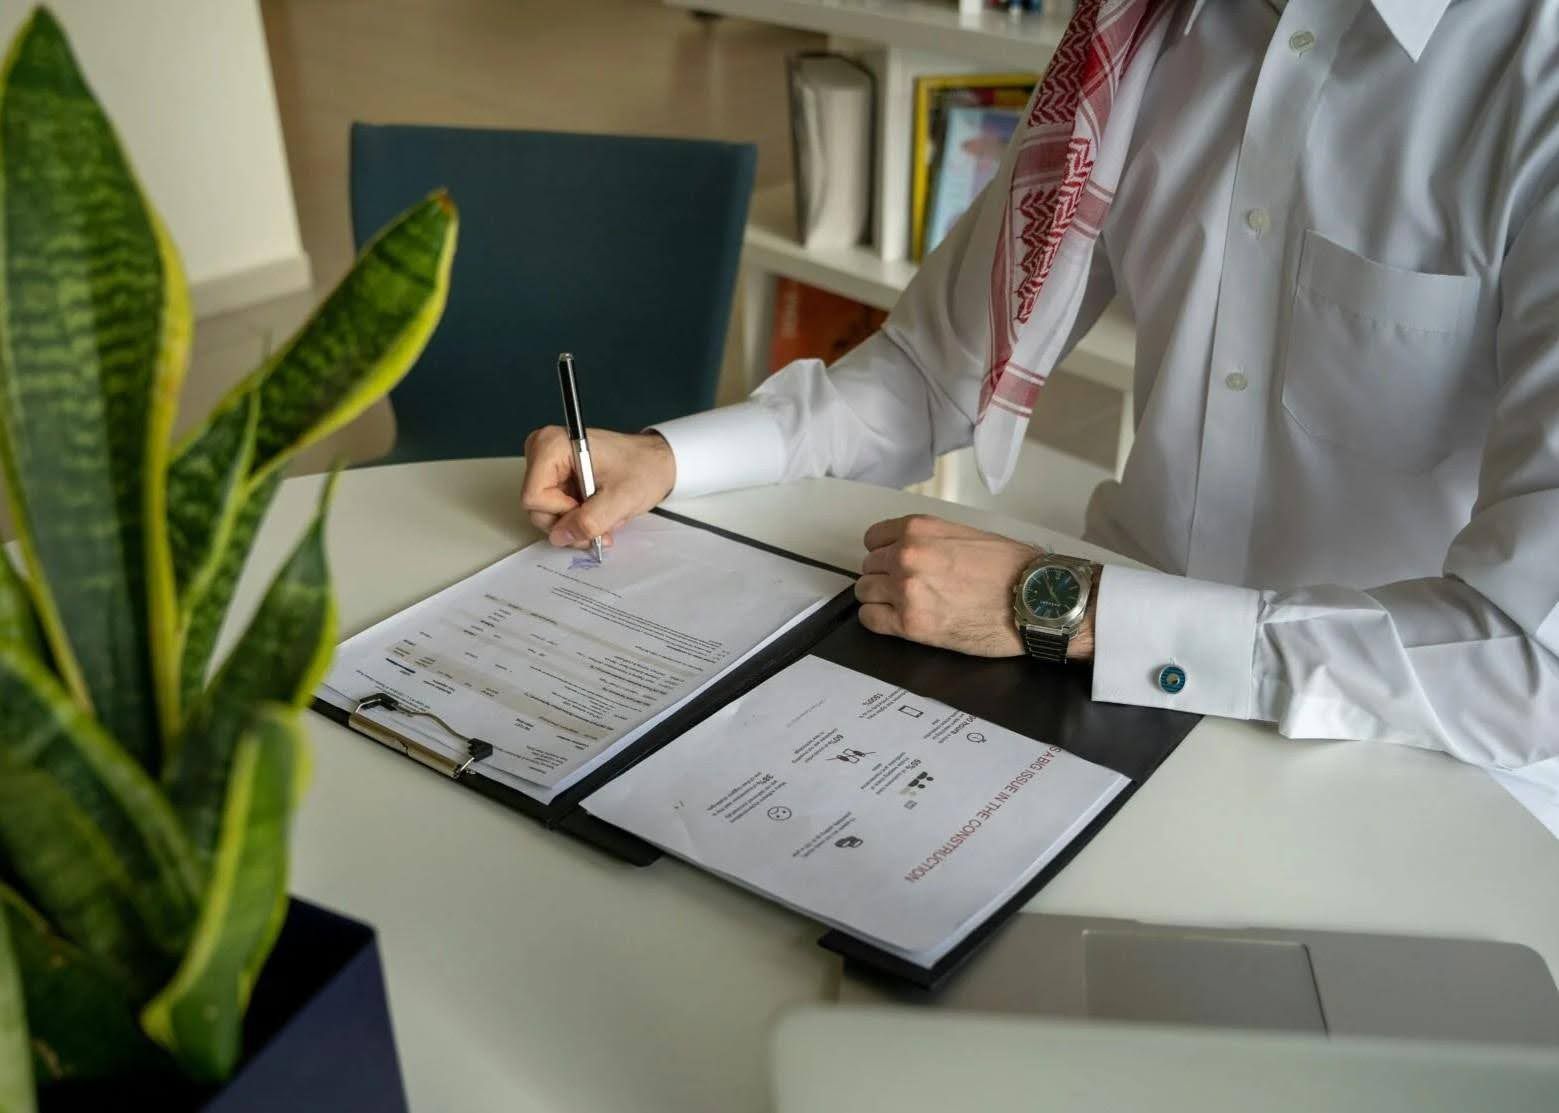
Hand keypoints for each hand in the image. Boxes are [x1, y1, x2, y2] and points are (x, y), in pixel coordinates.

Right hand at [521, 427, 675, 547]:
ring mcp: (548, 466)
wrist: (656, 462)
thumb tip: (560, 537)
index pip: (533, 497)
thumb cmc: (643, 467)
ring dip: (577, 525)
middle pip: (537, 508)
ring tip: (604, 518)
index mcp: (552, 445)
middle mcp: (543, 452)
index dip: (561, 513)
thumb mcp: (621, 498)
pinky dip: (578, 518)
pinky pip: (556, 510)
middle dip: (570, 524)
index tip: (588, 507)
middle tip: (601, 524)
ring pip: (546, 514)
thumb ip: (589, 521)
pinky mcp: (556, 478)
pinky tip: (599, 513)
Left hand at [855, 514, 1096, 660]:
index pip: (873, 539)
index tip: (894, 563)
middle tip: (908, 588)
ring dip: (881, 599)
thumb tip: (911, 552)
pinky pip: (870, 620)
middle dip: (884, 577)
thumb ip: (930, 540)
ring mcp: (905, 590)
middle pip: (869, 567)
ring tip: (904, 606)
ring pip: (865, 592)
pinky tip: (897, 622)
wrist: (1035, 600)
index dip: (884, 553)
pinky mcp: (910, 624)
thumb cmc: (1013, 569)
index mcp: (919, 529)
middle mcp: (906, 555)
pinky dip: (879, 621)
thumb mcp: (966, 535)